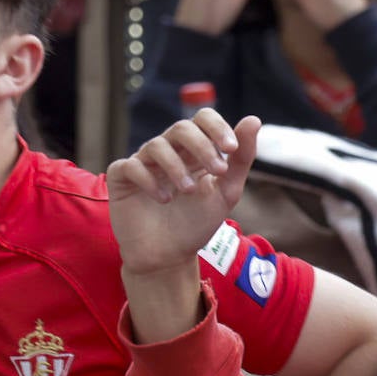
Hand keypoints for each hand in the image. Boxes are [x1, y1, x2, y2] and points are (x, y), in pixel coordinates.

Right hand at [108, 110, 259, 275]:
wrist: (169, 257)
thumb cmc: (196, 223)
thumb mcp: (226, 192)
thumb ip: (240, 158)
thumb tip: (254, 120)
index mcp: (193, 151)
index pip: (202, 119)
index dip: (217, 126)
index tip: (231, 147)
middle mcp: (168, 151)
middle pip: (181, 128)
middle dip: (202, 146)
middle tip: (217, 170)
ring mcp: (143, 163)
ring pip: (157, 145)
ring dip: (177, 167)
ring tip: (187, 191)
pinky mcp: (122, 178)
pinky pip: (131, 166)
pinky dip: (149, 180)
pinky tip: (163, 198)